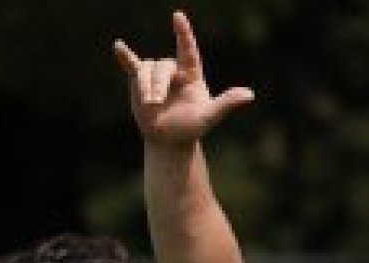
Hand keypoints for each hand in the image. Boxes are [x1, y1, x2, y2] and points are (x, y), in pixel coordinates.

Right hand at [114, 12, 254, 147]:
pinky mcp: (140, 81)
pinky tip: (118, 47)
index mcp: (191, 74)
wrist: (168, 140)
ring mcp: (156, 74)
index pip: (188, 49)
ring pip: (146, 69)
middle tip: (155, 102)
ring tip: (149, 103)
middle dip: (157, 83)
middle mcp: (174, 70)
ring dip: (145, 85)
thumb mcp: (209, 116)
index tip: (178, 17)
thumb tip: (250, 95)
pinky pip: (131, 65)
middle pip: (162, 66)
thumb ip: (227, 103)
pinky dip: (125, 56)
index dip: (183, 33)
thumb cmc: (191, 128)